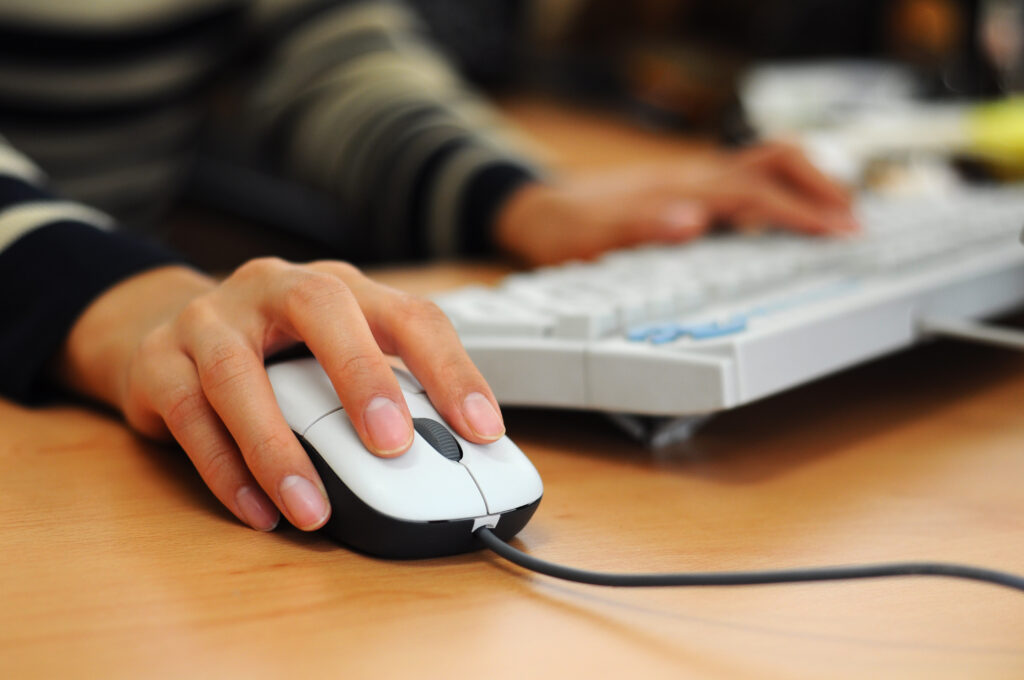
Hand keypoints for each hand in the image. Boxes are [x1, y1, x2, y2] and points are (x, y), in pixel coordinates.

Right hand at [55, 259, 504, 531]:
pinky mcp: (159, 362)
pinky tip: (260, 511)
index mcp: (337, 287)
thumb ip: (382, 392)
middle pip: (324, 308)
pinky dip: (227, 470)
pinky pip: (191, 417)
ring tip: (314, 511)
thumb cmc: (274, 351)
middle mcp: (275, 287)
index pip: (407, 314)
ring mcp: (211, 320)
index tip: (482, 429)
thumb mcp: (333, 356)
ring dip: (279, 448)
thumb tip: (447, 455)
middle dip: (363, 375)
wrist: (166, 330)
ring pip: (240, 375)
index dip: (450, 368)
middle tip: (393, 443)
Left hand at [495, 143, 857, 265]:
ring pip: (765, 165)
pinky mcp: (689, 189)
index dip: (803, 212)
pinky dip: (780, 192)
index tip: (842, 232)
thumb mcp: (592, 237)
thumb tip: (692, 220)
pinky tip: (786, 218)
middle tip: (855, 223)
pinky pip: (748, 180)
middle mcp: (693, 177)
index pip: (757, 191)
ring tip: (837, 218)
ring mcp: (693, 180)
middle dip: (821, 187)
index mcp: (681, 189)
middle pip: (774, 162)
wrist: (539, 211)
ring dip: (806, 185)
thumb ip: (639, 226)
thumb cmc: (567, 227)